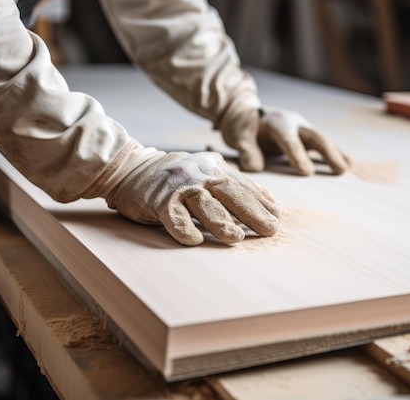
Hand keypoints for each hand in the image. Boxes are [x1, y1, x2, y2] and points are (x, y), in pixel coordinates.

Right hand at [106, 151, 280, 245]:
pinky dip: (182, 227)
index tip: (278, 218)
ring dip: (221, 221)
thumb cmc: (176, 177)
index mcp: (215, 169)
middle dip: (251, 212)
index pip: (244, 186)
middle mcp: (200, 175)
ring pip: (204, 204)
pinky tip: (193, 241)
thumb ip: (232, 185)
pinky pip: (172, 215)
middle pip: (230, 193)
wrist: (131, 168)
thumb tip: (268, 204)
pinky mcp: (158, 200)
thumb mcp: (206, 173)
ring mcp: (179, 186)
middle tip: (269, 230)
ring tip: (236, 238)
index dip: (262, 202)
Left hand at [220, 106, 349, 174]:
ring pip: (322, 139)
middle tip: (339, 170)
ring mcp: (302, 128)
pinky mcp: (306, 136)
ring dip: (336, 153)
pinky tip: (347, 165)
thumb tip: (254, 168)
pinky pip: (322, 144)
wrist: (247, 113)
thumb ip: (245, 150)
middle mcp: (294, 123)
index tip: (306, 172)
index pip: (288, 139)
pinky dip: (335, 152)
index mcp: (276, 122)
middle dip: (328, 152)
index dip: (297, 155)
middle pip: (314, 136)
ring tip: (346, 169)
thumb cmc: (243, 127)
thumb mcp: (238, 136)